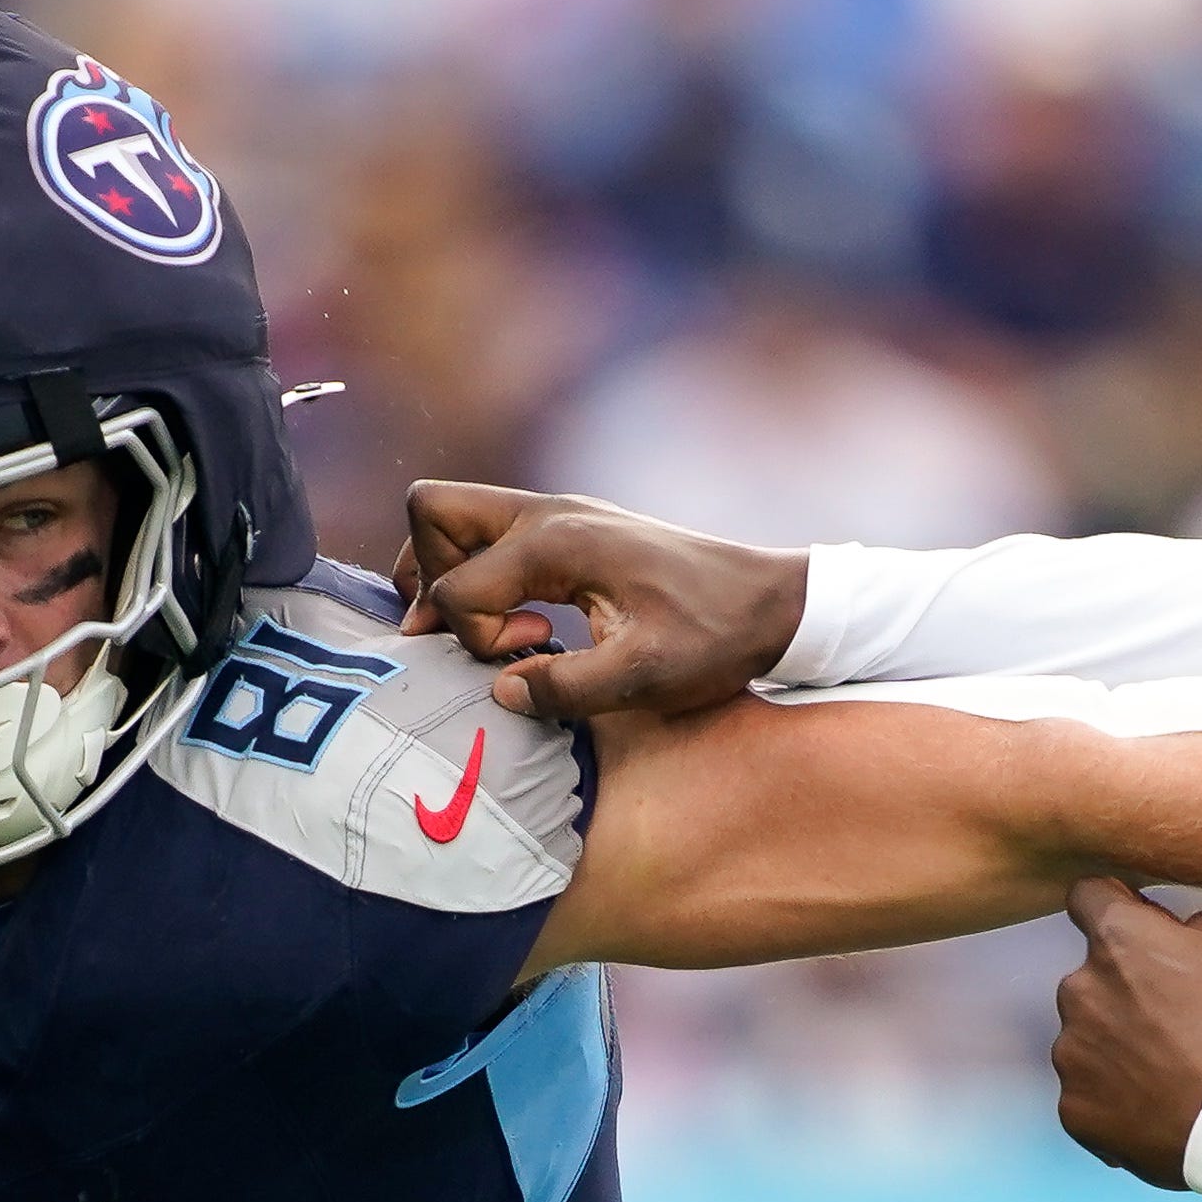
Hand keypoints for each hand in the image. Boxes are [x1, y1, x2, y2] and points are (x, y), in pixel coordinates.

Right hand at [396, 483, 810, 722]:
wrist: (773, 602)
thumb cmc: (715, 639)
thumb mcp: (645, 678)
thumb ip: (565, 689)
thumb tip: (500, 690)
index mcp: (557, 542)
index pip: (455, 583)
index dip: (469, 635)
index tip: (526, 654)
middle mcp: (550, 513)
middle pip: (432, 511)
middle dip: (428, 574)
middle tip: (473, 632)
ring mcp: (561, 514)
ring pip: (457, 517)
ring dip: (454, 572)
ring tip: (508, 630)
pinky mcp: (574, 529)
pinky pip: (494, 534)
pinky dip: (486, 574)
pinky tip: (534, 623)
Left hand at [1052, 879, 1201, 1189]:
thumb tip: (1191, 935)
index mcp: (1119, 940)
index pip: (1089, 897)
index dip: (1119, 909)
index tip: (1142, 931)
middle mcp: (1080, 991)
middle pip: (1093, 980)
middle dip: (1126, 993)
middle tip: (1179, 1023)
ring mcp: (1072, 1056)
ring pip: (1088, 1041)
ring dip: (1119, 1050)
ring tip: (1172, 1075)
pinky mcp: (1075, 1112)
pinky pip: (1090, 1097)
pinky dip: (1117, 1102)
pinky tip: (1160, 1110)